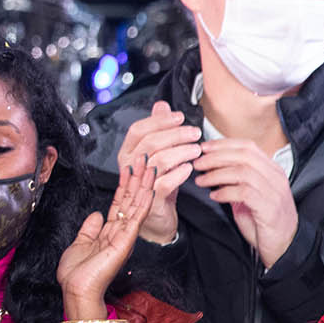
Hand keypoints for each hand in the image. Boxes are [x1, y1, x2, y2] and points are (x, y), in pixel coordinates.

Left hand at [56, 161, 154, 319]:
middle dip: (138, 180)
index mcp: (108, 233)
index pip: (120, 204)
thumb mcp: (79, 244)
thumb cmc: (77, 274)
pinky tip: (148, 189)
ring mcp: (124, 237)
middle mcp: (119, 233)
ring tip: (151, 167)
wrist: (77, 290)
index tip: (129, 169)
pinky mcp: (125, 242)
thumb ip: (89, 228)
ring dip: (144, 185)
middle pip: (131, 201)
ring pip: (136, 205)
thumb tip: (96, 214)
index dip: (124, 185)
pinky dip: (143, 203)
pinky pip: (136, 218)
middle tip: (145, 160)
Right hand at [115, 102, 200, 244]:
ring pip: (158, 161)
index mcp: (127, 152)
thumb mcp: (157, 153)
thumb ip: (157, 128)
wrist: (155, 217)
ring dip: (181, 152)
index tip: (179, 117)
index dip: (159, 121)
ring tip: (196, 150)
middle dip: (175, 135)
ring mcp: (138, 183)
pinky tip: (190, 168)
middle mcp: (129, 166)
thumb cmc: (156, 182)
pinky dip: (180, 173)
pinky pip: (165, 182)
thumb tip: (161, 105)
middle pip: (149, 143)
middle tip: (195, 133)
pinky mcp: (151, 199)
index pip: (138, 129)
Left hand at [193, 138, 298, 268]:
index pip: (248, 146)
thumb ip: (236, 180)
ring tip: (201, 181)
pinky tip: (215, 196)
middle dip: (216, 157)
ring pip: (243, 172)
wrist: (284, 245)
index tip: (203, 148)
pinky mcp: (270, 208)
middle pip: (244, 156)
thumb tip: (212, 168)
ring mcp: (274, 192)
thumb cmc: (263, 220)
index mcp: (272, 170)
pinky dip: (226, 192)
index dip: (223, 144)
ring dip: (217, 174)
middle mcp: (275, 177)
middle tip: (197, 164)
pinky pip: (245, 193)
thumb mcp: (249, 195)